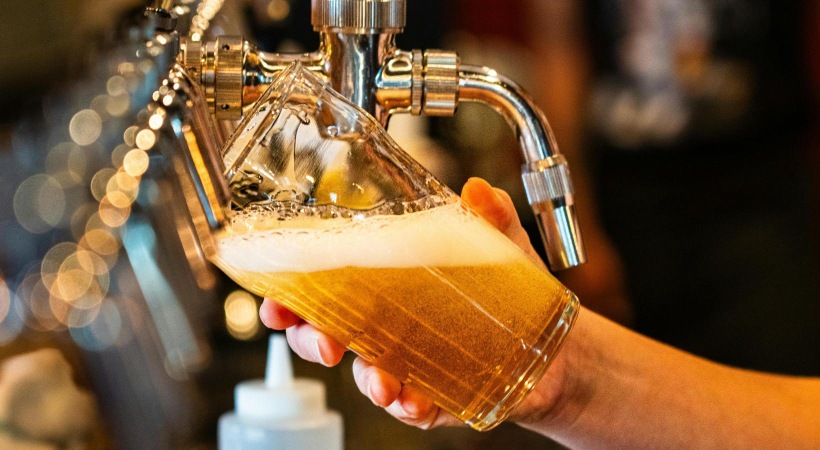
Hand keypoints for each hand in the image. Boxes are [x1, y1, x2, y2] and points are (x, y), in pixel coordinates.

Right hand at [259, 177, 566, 428]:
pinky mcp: (438, 397)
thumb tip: (479, 189)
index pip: (329, 289)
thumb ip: (491, 217)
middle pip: (330, 336)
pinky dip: (410, 406)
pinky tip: (415, 400)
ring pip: (367, 376)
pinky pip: (413, 407)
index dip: (295, 296)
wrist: (554, 347)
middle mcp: (389, 328)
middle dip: (311, 340)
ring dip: (365, 379)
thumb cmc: (513, 292)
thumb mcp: (501, 247)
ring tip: (379, 379)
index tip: (277, 298)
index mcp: (388, 288)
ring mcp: (410, 364)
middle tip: (320, 340)